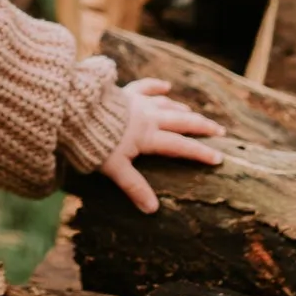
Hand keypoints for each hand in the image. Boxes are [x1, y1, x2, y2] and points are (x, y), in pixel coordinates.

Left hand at [99, 77, 223, 214]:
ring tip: (192, 114)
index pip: (180, 146)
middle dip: (202, 127)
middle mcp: (148, 117)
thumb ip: (134, 187)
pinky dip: (155, 86)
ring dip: (181, 109)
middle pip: (181, 121)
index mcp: (148, 136)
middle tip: (220, 131)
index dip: (200, 153)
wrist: (76, 112)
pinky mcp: (125, 93)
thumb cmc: (93, 142)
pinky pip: (144, 86)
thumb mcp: (114, 168)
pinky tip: (165, 85)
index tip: (219, 159)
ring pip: (166, 104)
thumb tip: (152, 210)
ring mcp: (137, 102)